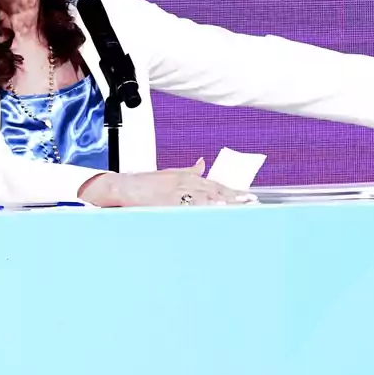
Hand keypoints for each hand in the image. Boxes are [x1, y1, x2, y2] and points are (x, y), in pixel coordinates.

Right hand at [77, 158, 246, 206]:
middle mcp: (185, 182)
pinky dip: (201, 209)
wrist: (122, 186)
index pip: (216, 184)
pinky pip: (187, 206)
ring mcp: (176, 191)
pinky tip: (213, 211)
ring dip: (222, 203)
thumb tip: (203, 162)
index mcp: (187, 177)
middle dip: (234, 198)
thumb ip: (189, 170)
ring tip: (239, 207)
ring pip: (205, 198)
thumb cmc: (144, 183)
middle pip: (215, 191)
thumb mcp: (169, 173)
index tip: (248, 196)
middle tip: (251, 203)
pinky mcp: (166, 200)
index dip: (233, 191)